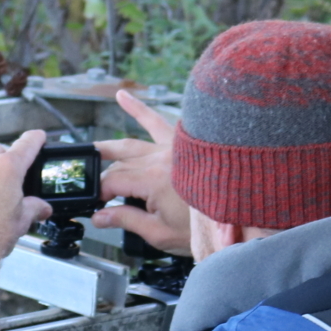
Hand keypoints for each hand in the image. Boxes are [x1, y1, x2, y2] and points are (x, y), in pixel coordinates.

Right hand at [93, 88, 191, 255]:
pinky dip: (139, 108)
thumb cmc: (205, 227)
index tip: (97, 206)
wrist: (239, 220)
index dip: (99, 195)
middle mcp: (160, 158)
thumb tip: (99, 217)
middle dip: (103, 177)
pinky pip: (156, 121)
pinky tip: (122, 97)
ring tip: (91, 149)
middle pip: (119, 163)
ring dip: (108, 146)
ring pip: (131, 142)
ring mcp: (171, 147)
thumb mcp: (160, 233)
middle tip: (92, 187)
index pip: (111, 182)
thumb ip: (126, 220)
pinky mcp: (181, 142)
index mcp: (153, 180)